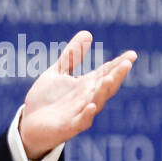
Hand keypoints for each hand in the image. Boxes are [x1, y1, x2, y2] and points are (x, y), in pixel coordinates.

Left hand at [19, 30, 136, 160]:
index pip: (106, 73)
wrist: (29, 124)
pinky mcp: (69, 127)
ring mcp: (80, 113)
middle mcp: (87, 99)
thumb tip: (88, 33)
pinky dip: (88, 114)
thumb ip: (72, 56)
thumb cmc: (46, 99)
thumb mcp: (58, 72)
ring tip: (110, 78)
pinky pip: (81, 121)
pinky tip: (92, 106)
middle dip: (117, 75)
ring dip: (103, 91)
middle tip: (127, 63)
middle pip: (106, 86)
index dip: (118, 64)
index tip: (132, 55)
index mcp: (86, 85)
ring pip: (97, 102)